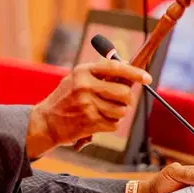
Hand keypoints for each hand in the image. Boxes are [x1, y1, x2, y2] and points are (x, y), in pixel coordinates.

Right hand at [25, 60, 151, 158]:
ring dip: (117, 113)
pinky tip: (97, 121)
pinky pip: (114, 124)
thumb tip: (129, 70)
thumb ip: (99, 75)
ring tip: (103, 111)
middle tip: (118, 101)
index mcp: (82, 71)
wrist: (46, 121)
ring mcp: (87, 104)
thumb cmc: (65, 99)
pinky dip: (109, 124)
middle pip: (124, 93)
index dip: (134, 73)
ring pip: (121, 111)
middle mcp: (84, 86)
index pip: (115, 68)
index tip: (147, 78)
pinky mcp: (90, 122)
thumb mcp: (76, 79)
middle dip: (125, 100)